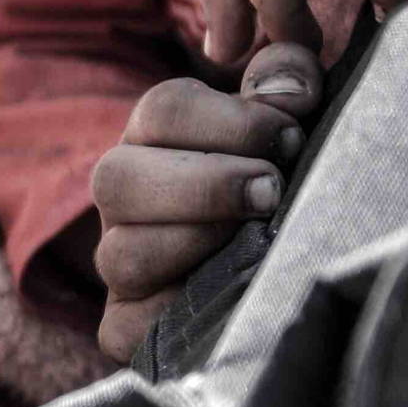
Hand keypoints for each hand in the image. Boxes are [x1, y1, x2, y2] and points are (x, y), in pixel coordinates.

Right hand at [91, 43, 320, 360]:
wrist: (285, 263)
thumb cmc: (282, 178)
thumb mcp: (289, 118)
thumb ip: (288, 79)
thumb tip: (288, 88)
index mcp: (154, 138)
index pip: (162, 112)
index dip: (231, 122)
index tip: (291, 135)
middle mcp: (123, 197)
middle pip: (116, 179)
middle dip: (205, 184)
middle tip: (272, 189)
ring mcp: (119, 262)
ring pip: (119, 256)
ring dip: (193, 244)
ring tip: (256, 240)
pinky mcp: (126, 325)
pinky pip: (125, 326)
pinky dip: (172, 315)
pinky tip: (229, 298)